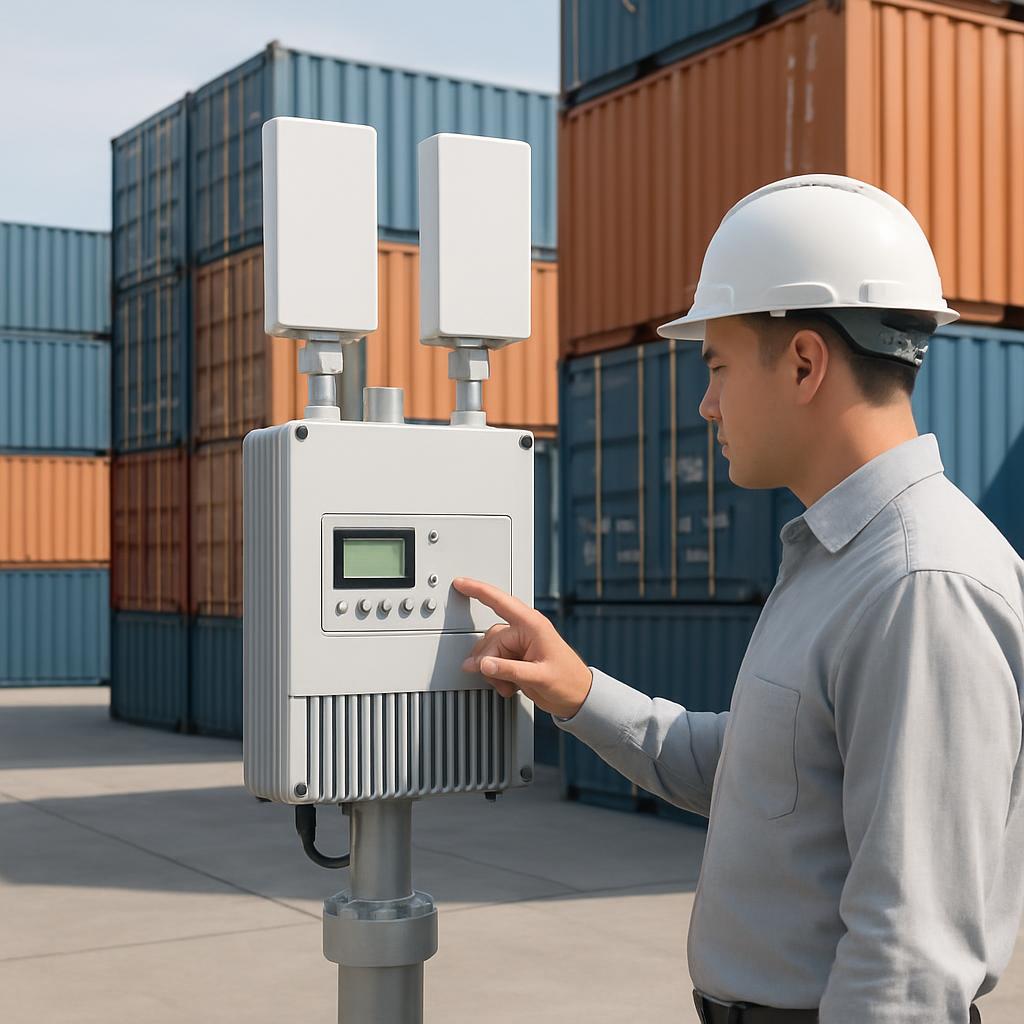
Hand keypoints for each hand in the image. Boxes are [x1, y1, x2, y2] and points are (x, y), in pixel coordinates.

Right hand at [453, 577, 592, 719]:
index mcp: (532, 625)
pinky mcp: (517, 657)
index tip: (460, 583)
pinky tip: (510, 686)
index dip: (478, 590)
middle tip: (497, 678)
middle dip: (488, 661)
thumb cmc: (569, 681)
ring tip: (508, 685)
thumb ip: (508, 670)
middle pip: (490, 639)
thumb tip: (483, 664)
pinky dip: (497, 676)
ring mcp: (521, 644)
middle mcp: (525, 631)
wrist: (579, 697)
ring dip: (493, 671)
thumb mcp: (538, 677)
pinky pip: (495, 662)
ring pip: (490, 652)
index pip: (500, 602)